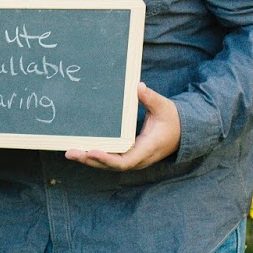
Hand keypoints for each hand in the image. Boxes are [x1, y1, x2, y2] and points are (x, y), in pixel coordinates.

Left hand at [65, 82, 179, 170]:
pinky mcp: (129, 154)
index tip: (93, 152)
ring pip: (109, 164)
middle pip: (112, 165)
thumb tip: (139, 87)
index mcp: (148, 148)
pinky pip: (111, 159)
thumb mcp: (163, 107)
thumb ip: (151, 98)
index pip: (126, 160)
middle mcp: (139, 158)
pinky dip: (96, 156)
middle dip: (91, 160)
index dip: (108, 158)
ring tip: (70, 152)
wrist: (182, 132)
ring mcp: (134, 159)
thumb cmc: (171, 118)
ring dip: (90, 160)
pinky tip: (81, 150)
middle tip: (71, 153)